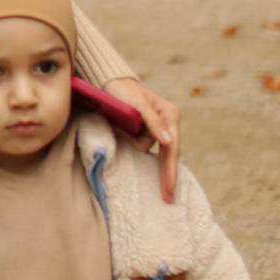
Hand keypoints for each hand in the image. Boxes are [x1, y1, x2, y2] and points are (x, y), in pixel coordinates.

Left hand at [103, 78, 181, 204]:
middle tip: (168, 198)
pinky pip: (140, 146)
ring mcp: (155, 128)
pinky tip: (123, 135)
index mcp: (170, 114)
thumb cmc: (122, 90)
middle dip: (166, 175)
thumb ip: (153, 122)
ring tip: (118, 125)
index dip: (170, 169)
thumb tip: (169, 142)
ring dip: (131, 142)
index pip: (171, 147)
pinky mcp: (144, 131)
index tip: (169, 188)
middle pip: (167, 154)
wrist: (108, 81)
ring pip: (146, 149)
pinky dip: (131, 143)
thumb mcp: (136, 103)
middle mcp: (167, 122)